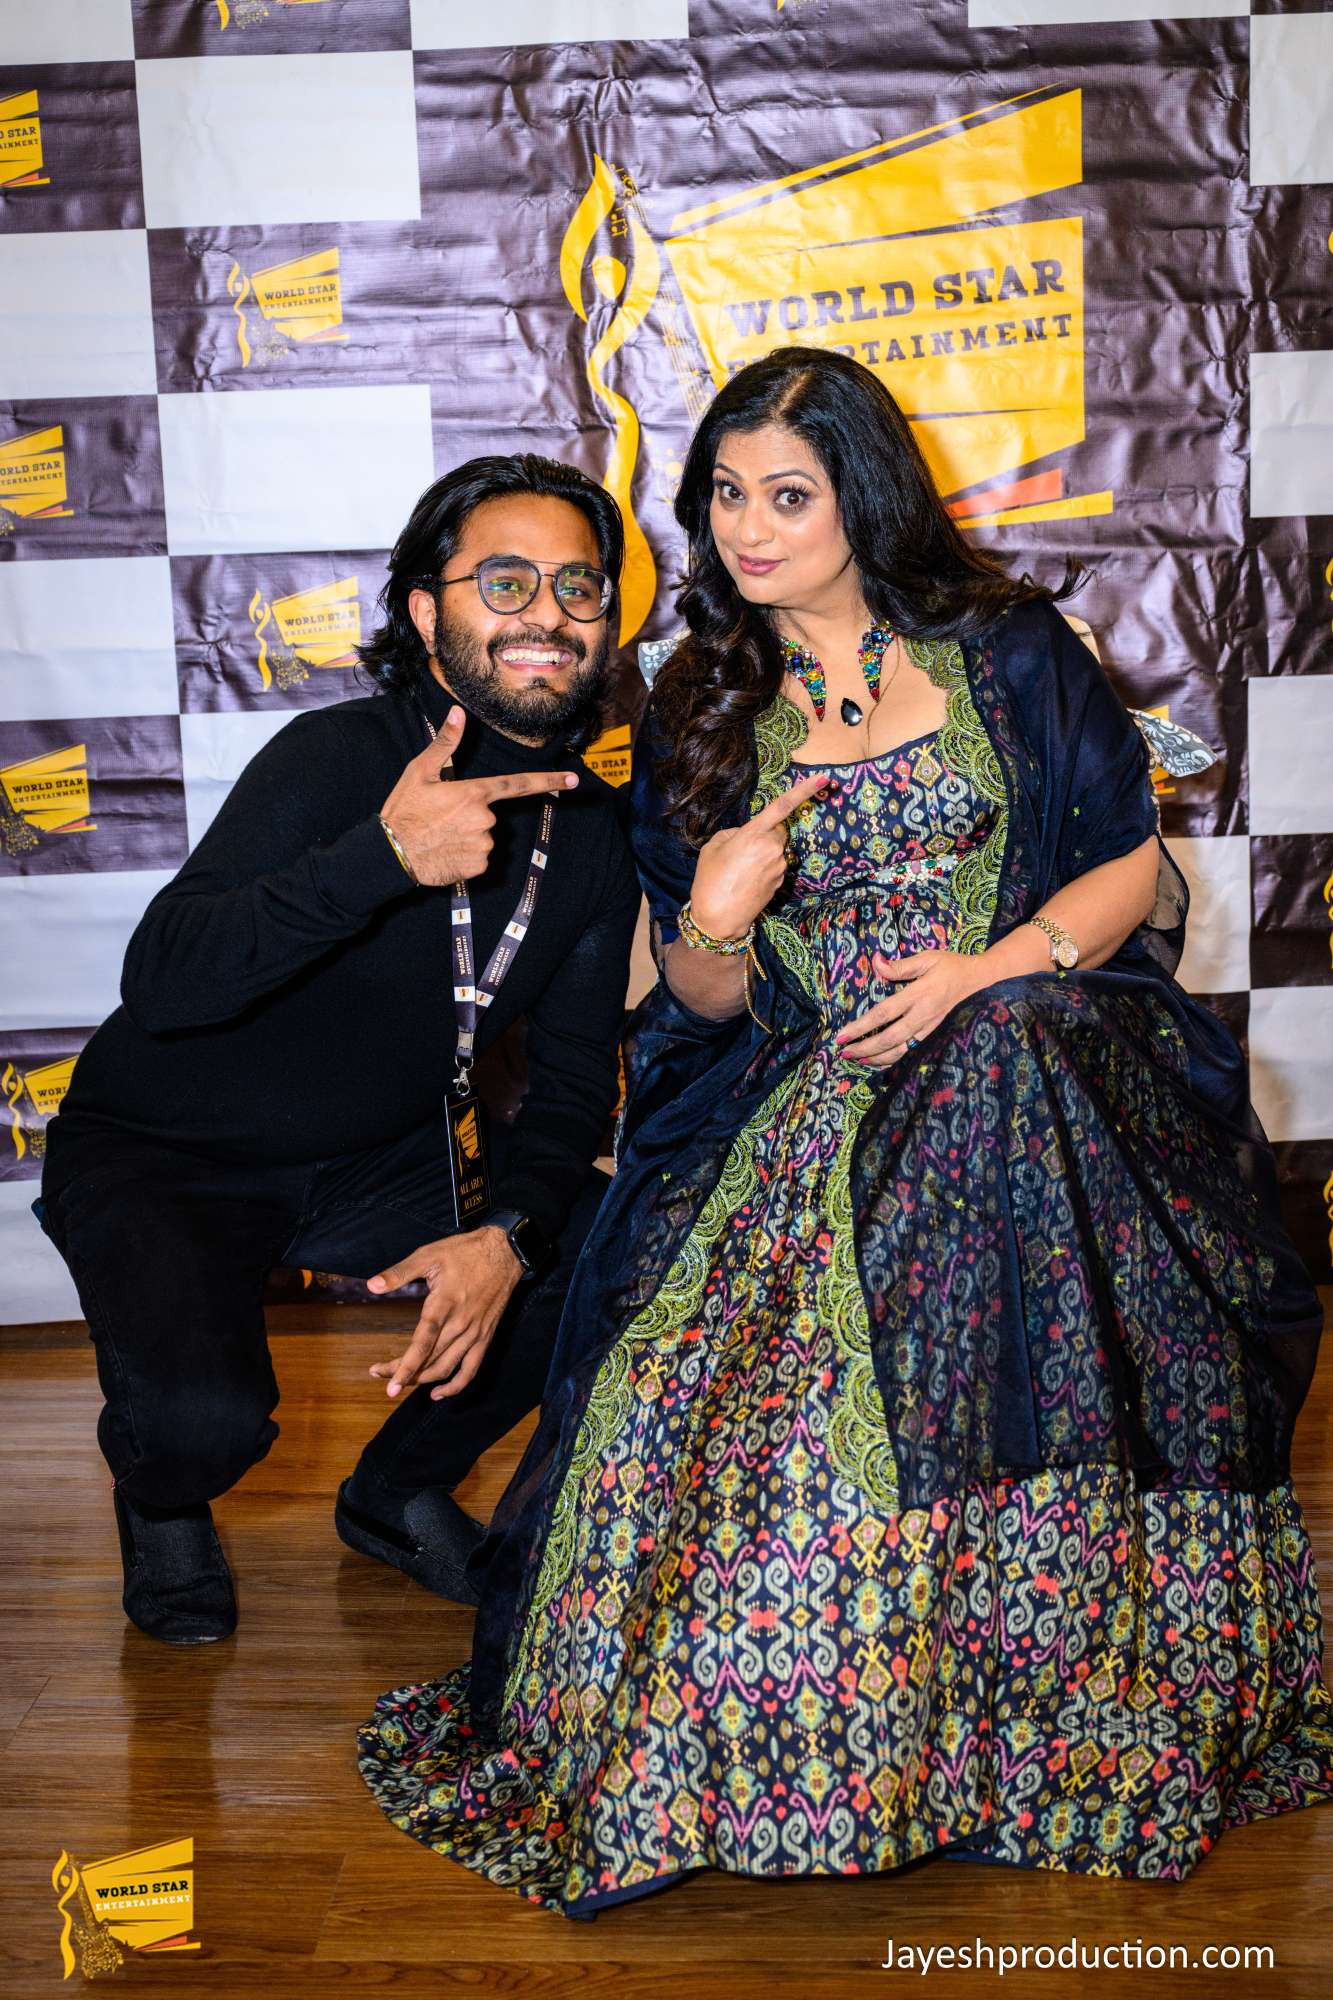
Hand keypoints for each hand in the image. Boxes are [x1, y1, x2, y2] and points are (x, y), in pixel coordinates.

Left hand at [366, 1226, 521, 1399]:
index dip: (404, 1367)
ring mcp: (475, 1333)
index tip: (388, 1383)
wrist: (504, 1253)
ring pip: (446, 1368)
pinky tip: (438, 1394)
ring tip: (401, 1382)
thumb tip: (371, 1285)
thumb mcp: (428, 1255)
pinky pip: (471, 1370)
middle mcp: (460, 1324)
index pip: (422, 1344)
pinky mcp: (485, 1337)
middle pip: (429, 1360)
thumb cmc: (464, 1252)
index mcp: (444, 1304)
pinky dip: (455, 1386)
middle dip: (403, 1373)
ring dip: (423, 1381)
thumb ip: (399, 1273)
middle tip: (380, 1374)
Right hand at [379, 705, 577, 887]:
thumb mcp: (420, 772)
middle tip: (440, 819)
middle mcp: (485, 818)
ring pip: (484, 836)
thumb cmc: (404, 810)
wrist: (391, 854)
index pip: (519, 784)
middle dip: (470, 816)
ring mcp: (484, 844)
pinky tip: (445, 852)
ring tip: (440, 836)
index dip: (549, 781)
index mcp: (474, 793)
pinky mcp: (479, 866)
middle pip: (489, 814)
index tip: (574, 779)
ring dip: (467, 836)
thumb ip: (445, 744)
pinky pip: (479, 858)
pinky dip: (465, 855)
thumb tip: (458, 712)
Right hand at [688, 770, 829, 936]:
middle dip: (766, 832)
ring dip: (763, 852)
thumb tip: (747, 833)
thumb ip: (734, 832)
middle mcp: (772, 849)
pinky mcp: (781, 882)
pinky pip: (775, 865)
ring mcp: (779, 867)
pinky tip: (746, 879)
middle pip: (778, 830)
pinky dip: (763, 867)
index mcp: (755, 834)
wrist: (720, 917)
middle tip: (741, 848)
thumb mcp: (713, 847)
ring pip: (776, 848)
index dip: (804, 791)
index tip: (823, 779)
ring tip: (739, 868)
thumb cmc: (710, 880)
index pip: (783, 807)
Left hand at [834, 948, 988, 1067]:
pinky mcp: (932, 1032)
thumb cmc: (950, 965)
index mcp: (918, 995)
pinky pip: (911, 1050)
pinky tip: (880, 1061)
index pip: (883, 1014)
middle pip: (889, 1038)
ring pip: (901, 1049)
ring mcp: (928, 1027)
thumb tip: (876, 962)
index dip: (861, 1027)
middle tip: (843, 1052)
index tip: (842, 1035)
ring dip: (877, 1057)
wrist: (977, 979)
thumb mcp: (927, 958)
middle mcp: (923, 1015)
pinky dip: (894, 1059)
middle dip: (865, 1047)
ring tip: (857, 1059)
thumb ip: (900, 965)